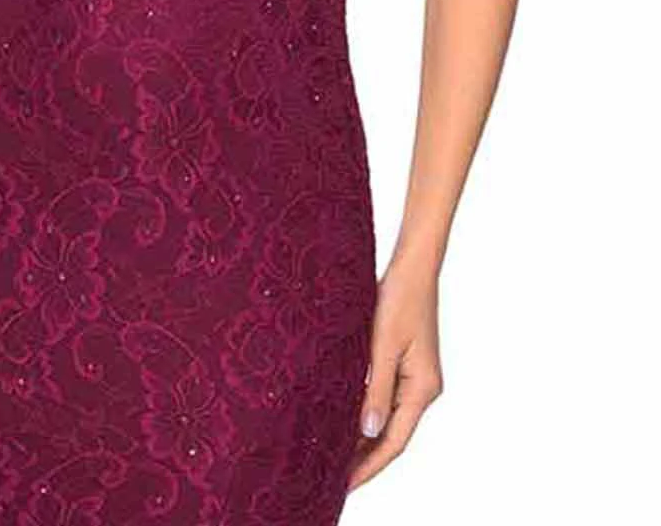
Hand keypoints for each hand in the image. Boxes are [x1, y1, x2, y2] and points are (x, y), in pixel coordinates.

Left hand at [346, 250, 443, 491]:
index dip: (369, 466)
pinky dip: (365, 412)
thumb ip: (376, 389)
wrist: (413, 267)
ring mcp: (415, 377)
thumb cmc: (400, 299)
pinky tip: (344, 418)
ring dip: (363, 436)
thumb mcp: (383, 345)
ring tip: (333, 455)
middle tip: (331, 478)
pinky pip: (385, 398)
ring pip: (387, 417)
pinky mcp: (405, 364)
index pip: (394, 441)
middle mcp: (422, 388)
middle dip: (364, 457)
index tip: (344, 486)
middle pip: (392, 434)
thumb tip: (368, 432)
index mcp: (422, 389)